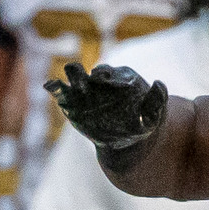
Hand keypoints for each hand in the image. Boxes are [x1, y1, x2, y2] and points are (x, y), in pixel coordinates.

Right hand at [45, 63, 166, 156]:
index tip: (107, 81)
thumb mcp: (153, 114)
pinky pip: (61, 92)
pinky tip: (49, 85)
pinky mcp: (71, 103)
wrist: (124, 139)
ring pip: (75, 76)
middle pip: (93, 70)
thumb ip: (157, 100)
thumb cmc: (141, 121)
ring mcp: (85, 90)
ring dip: (72, 76)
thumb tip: (160, 84)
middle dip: (91, 73)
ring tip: (65, 81)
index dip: (109, 76)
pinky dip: (55, 88)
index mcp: (120, 78)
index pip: (112, 73)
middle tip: (91, 79)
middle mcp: (101, 80)